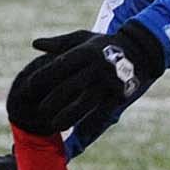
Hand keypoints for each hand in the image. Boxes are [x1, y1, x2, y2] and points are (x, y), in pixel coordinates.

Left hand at [5, 21, 165, 135]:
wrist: (139, 49)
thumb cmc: (103, 44)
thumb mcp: (83, 38)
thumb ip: (59, 43)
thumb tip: (34, 44)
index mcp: (86, 51)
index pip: (61, 64)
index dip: (44, 75)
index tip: (29, 86)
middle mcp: (97, 66)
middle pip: (72, 85)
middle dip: (54, 99)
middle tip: (39, 111)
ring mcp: (109, 81)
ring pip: (87, 101)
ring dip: (70, 115)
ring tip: (54, 125)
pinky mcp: (119, 93)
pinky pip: (104, 110)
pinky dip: (92, 121)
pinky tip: (79, 132)